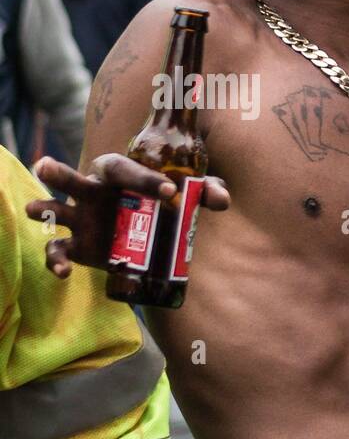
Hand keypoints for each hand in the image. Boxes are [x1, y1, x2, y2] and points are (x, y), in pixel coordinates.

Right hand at [25, 155, 229, 279]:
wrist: (146, 232)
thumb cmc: (163, 202)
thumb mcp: (189, 195)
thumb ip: (206, 193)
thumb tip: (221, 200)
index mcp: (118, 173)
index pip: (126, 170)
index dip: (145, 179)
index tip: (170, 192)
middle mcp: (91, 191)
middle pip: (70, 178)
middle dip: (57, 173)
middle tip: (46, 167)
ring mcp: (80, 219)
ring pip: (54, 210)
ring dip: (43, 209)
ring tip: (38, 211)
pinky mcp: (78, 246)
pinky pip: (58, 250)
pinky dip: (56, 260)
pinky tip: (63, 271)